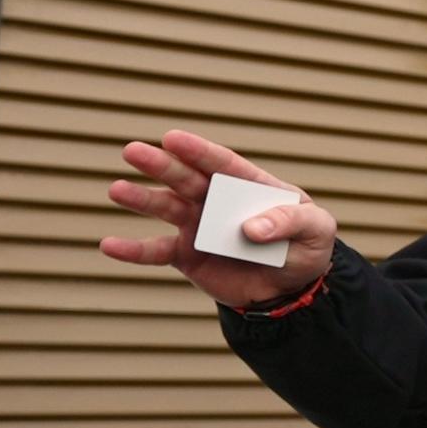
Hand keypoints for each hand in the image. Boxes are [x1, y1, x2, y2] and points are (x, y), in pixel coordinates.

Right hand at [99, 131, 333, 306]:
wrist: (292, 290)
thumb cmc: (308, 248)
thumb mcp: (317, 231)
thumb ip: (290, 222)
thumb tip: (250, 229)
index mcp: (250, 185)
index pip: (222, 164)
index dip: (198, 151)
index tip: (172, 138)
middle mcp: (218, 200)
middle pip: (187, 179)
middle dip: (161, 165)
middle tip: (132, 151)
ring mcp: (199, 226)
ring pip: (166, 208)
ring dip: (141, 199)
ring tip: (117, 189)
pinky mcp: (187, 255)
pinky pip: (157, 251)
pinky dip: (133, 250)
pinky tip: (109, 245)